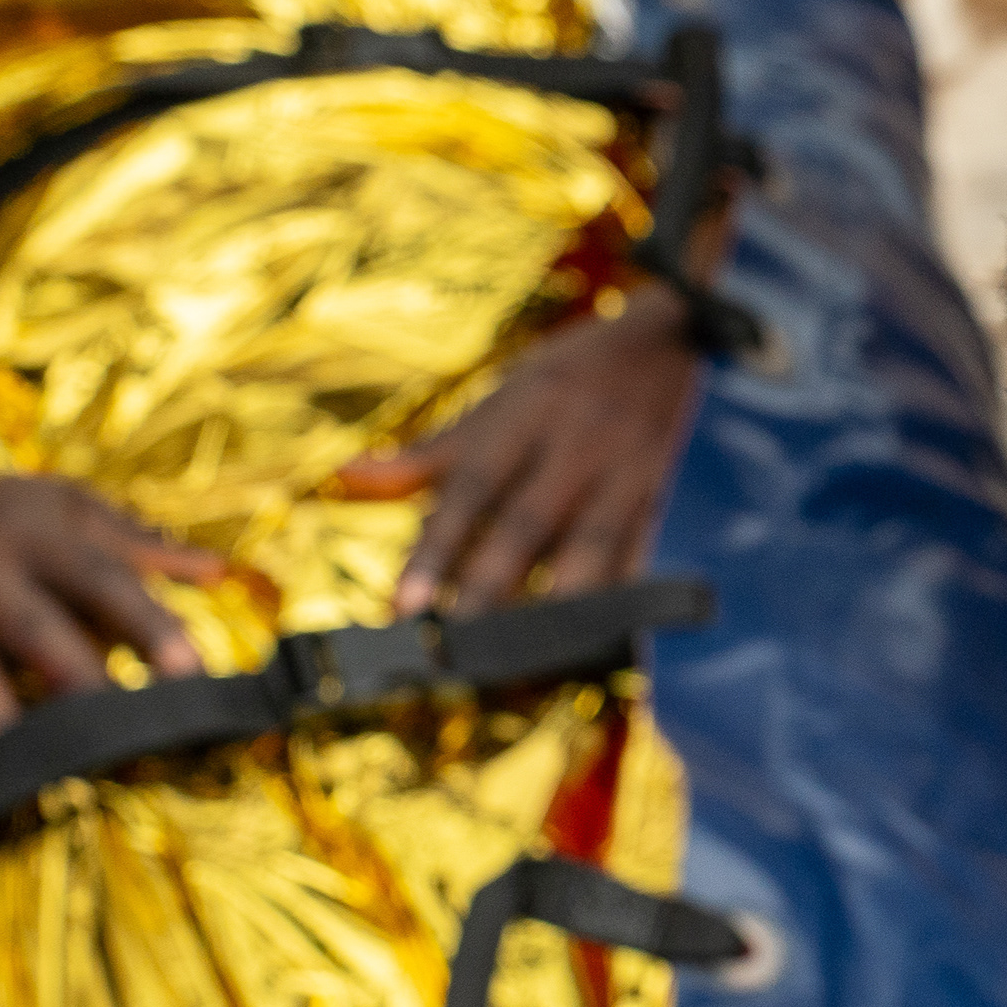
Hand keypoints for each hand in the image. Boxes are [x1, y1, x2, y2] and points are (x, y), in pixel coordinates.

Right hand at [0, 477, 222, 770]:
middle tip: (130, 734)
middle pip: (34, 630)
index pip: (99, 579)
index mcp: (33, 536)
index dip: (146, 622)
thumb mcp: (59, 510)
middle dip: (80, 681)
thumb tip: (220, 572)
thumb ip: (136, 543)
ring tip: (50, 769)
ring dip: (7, 722)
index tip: (191, 668)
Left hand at [332, 289, 711, 616]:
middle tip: (452, 649)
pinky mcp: (655, 504)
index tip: (405, 608)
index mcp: (521, 420)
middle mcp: (571, 449)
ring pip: (591, 549)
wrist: (663, 344)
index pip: (471, 490)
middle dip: (489, 589)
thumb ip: (423, 455)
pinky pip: (640, 557)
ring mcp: (620, 478)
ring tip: (522, 661)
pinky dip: (622, 602)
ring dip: (557, 607)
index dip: (437, 550)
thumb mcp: (492, 406)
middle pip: (527, 526)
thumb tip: (343, 477)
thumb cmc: (559, 383)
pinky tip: (601, 645)